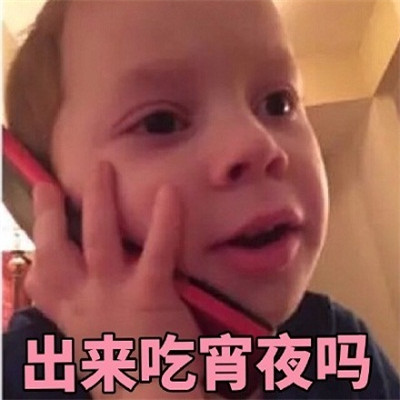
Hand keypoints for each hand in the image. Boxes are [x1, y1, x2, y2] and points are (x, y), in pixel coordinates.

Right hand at [26, 161, 202, 397]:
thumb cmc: (130, 373)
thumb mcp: (95, 346)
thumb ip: (88, 317)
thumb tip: (88, 293)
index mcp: (71, 317)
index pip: (42, 280)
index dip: (37, 249)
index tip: (37, 226)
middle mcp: (83, 303)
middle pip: (56, 251)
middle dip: (50, 215)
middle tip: (50, 183)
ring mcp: (112, 296)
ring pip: (99, 238)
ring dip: (99, 200)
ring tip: (104, 167)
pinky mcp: (148, 296)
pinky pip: (156, 250)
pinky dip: (163, 220)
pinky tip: (168, 192)